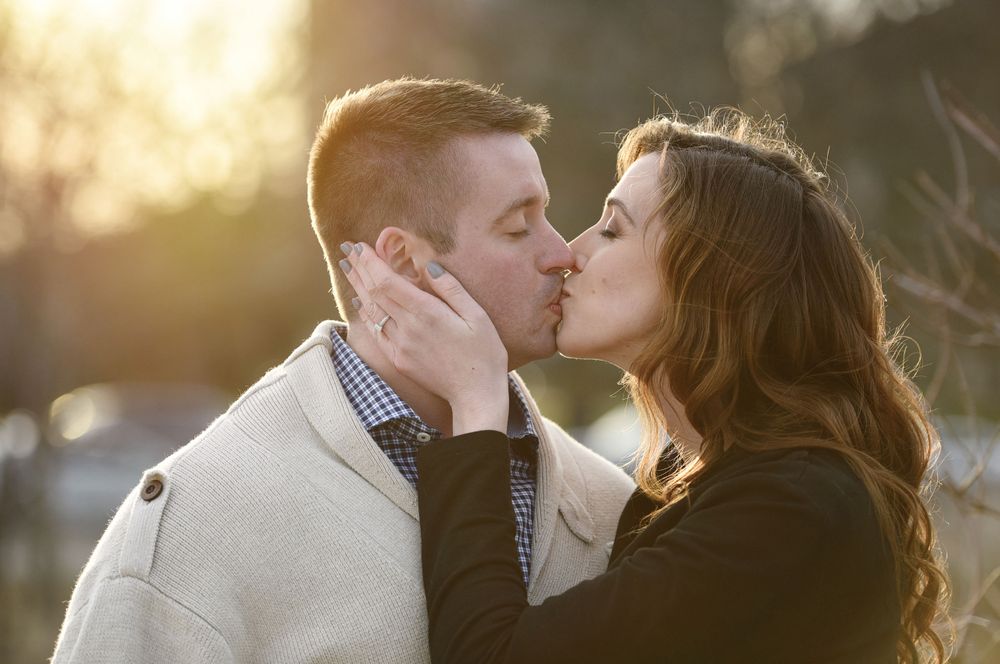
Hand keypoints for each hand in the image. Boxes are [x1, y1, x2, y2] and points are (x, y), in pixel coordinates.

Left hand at [339, 242, 508, 434]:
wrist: (476, 395)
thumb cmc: (484, 354)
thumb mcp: (476, 315)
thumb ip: (450, 288)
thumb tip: (428, 265)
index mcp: (427, 313)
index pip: (387, 281)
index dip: (371, 262)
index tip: (361, 246)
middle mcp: (408, 328)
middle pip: (374, 293)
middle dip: (360, 269)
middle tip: (347, 249)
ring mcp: (400, 346)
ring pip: (371, 311)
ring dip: (358, 287)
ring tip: (349, 268)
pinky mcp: (399, 360)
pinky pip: (376, 332)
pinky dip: (366, 314)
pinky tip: (361, 302)